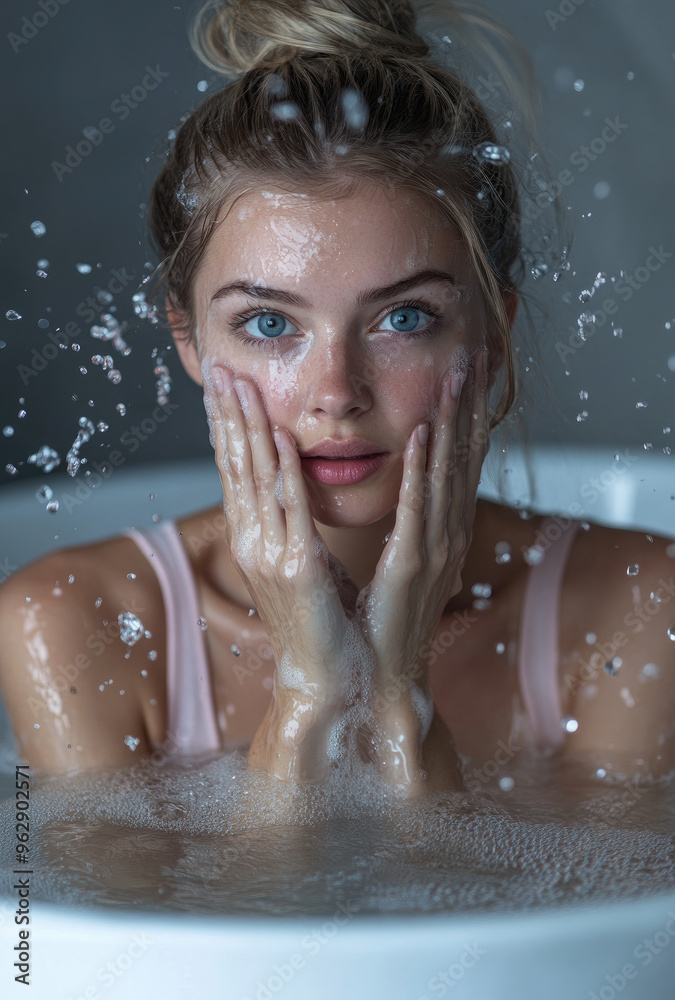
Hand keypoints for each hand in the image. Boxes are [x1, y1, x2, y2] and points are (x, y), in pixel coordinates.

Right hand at [204, 364, 363, 779]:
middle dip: (228, 415)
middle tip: (218, 370)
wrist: (330, 680)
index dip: (229, 427)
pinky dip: (285, 472)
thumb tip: (294, 492)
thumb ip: (294, 527)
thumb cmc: (325, 623)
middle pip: (236, 467)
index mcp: (257, 541)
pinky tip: (281, 438)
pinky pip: (291, 511)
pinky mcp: (297, 570)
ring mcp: (270, 557)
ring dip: (249, 429)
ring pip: (256, 480)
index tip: (225, 388)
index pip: (237, 471)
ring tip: (240, 386)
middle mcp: (254, 544)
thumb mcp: (306, 564)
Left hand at [353, 348, 488, 786]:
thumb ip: (409, 521)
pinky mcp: (412, 566)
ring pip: (446, 473)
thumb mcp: (399, 561)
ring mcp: (434, 550)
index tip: (470, 373)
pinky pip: (417, 509)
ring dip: (451, 423)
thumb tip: (408, 486)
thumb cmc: (379, 621)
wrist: (372, 677)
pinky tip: (423, 436)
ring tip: (456, 376)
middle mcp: (446, 534)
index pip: (457, 462)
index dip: (466, 415)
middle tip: (476, 354)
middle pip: (462, 458)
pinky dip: (422, 471)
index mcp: (440, 532)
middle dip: (469, 405)